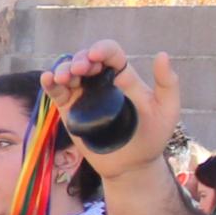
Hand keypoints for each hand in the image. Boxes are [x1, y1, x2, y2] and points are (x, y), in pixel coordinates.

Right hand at [46, 43, 179, 177]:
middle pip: (86, 59)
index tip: (96, 56)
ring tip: (63, 77)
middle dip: (80, 59)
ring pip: (69, 72)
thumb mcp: (167, 109)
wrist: (132, 165)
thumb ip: (168, 83)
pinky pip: (57, 93)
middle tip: (80, 69)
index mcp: (123, 75)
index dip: (102, 50)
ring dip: (63, 69)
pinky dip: (49, 83)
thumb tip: (161, 54)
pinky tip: (47, 79)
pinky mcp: (70, 110)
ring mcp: (83, 94)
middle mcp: (101, 81)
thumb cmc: (152, 136)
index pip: (111, 54)